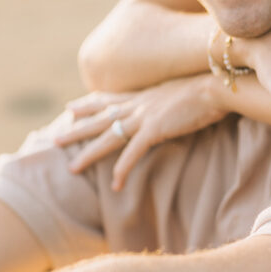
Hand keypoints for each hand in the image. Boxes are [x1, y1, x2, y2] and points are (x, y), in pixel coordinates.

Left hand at [56, 75, 227, 188]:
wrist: (215, 86)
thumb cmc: (206, 90)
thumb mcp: (180, 93)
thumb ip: (168, 101)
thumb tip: (168, 108)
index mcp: (144, 96)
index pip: (109, 100)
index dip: (88, 104)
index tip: (71, 107)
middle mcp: (139, 105)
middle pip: (100, 119)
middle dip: (76, 129)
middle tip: (55, 138)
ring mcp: (144, 117)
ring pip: (108, 137)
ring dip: (89, 153)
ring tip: (72, 168)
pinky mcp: (154, 130)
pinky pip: (132, 153)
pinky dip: (122, 169)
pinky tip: (114, 185)